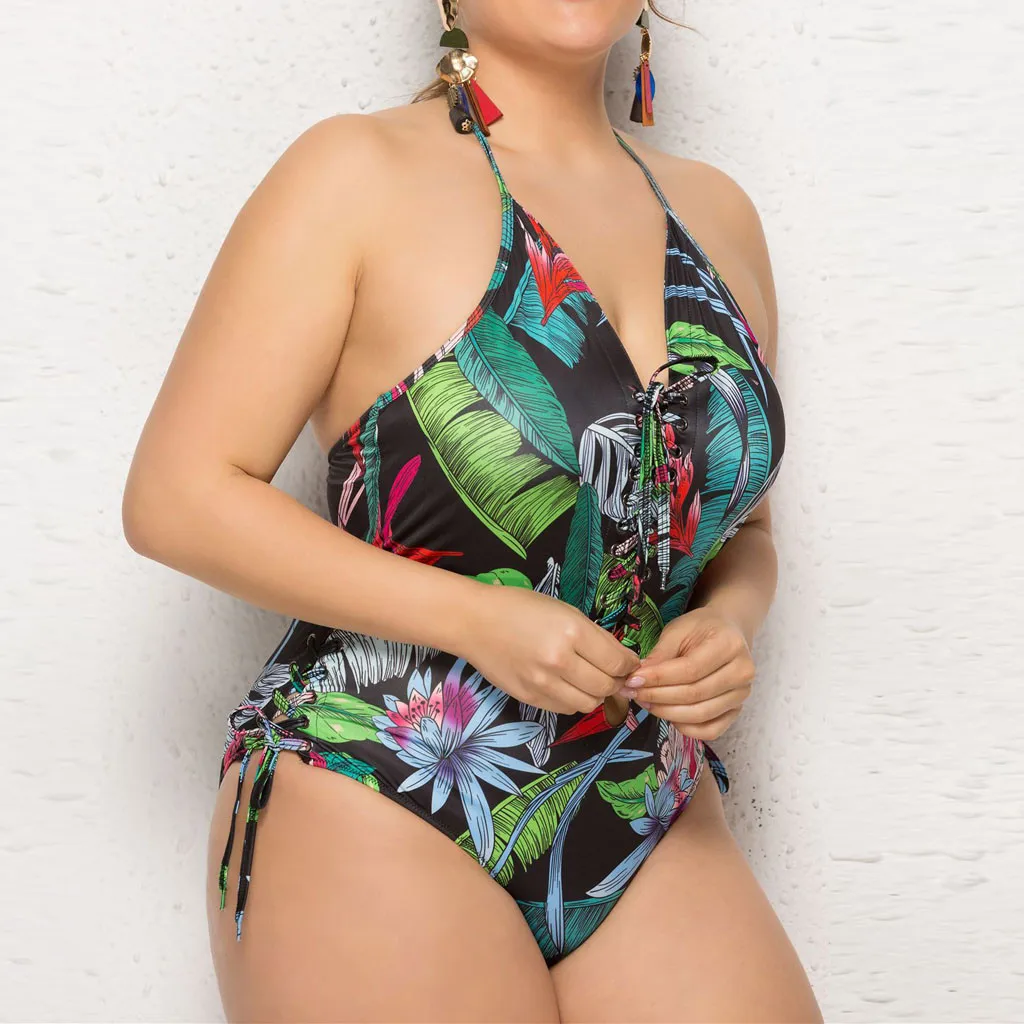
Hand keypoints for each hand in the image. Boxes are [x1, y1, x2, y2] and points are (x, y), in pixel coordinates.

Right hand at [459, 583, 640, 715]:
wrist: (475, 622)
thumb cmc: (521, 608)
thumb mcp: (564, 611)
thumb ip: (595, 636)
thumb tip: (622, 660)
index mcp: (573, 632)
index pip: (617, 661)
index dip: (629, 665)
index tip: (629, 663)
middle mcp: (560, 661)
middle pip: (606, 687)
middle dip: (615, 681)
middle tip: (612, 673)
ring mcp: (543, 683)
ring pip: (588, 704)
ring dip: (594, 694)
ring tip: (587, 679)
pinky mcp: (530, 697)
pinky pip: (565, 709)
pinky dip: (573, 700)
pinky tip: (566, 684)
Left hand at [620, 606, 753, 740]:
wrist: (727, 633)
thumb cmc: (700, 629)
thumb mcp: (678, 630)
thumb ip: (661, 654)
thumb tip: (639, 677)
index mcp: (729, 645)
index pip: (690, 670)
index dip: (659, 678)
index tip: (633, 679)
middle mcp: (742, 672)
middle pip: (695, 694)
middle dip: (658, 696)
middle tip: (633, 692)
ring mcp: (742, 694)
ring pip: (701, 714)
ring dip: (667, 712)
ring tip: (645, 702)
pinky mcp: (737, 710)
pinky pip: (711, 730)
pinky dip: (686, 728)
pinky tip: (668, 715)